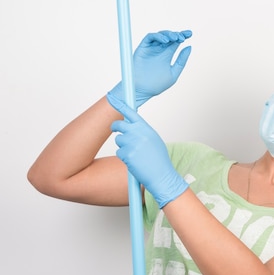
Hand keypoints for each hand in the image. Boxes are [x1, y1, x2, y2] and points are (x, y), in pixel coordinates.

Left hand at [108, 93, 188, 207]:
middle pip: (119, 125)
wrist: (162, 175)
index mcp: (146, 129)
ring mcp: (132, 143)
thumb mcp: (154, 141)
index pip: (131, 113)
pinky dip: (124, 158)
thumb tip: (132, 127)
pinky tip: (135, 162)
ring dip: (123, 146)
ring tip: (135, 154)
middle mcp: (139, 133)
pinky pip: (119, 152)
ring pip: (119, 140)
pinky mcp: (127, 154)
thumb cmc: (159, 160)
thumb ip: (143, 132)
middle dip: (115, 127)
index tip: (111, 98)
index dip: (120, 105)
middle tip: (115, 129)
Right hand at [109, 30, 191, 107]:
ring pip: (160, 35)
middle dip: (177, 34)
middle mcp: (159, 50)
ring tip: (175, 38)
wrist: (142, 90)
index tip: (190, 34)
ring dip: (168, 34)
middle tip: (183, 37)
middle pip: (169, 37)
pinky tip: (165, 40)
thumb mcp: (173, 72)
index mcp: (167, 55)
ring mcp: (151, 48)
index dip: (183, 36)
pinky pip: (150, 37)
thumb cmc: (157, 84)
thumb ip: (181, 61)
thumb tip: (189, 46)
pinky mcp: (142, 48)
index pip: (176, 42)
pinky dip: (158, 36)